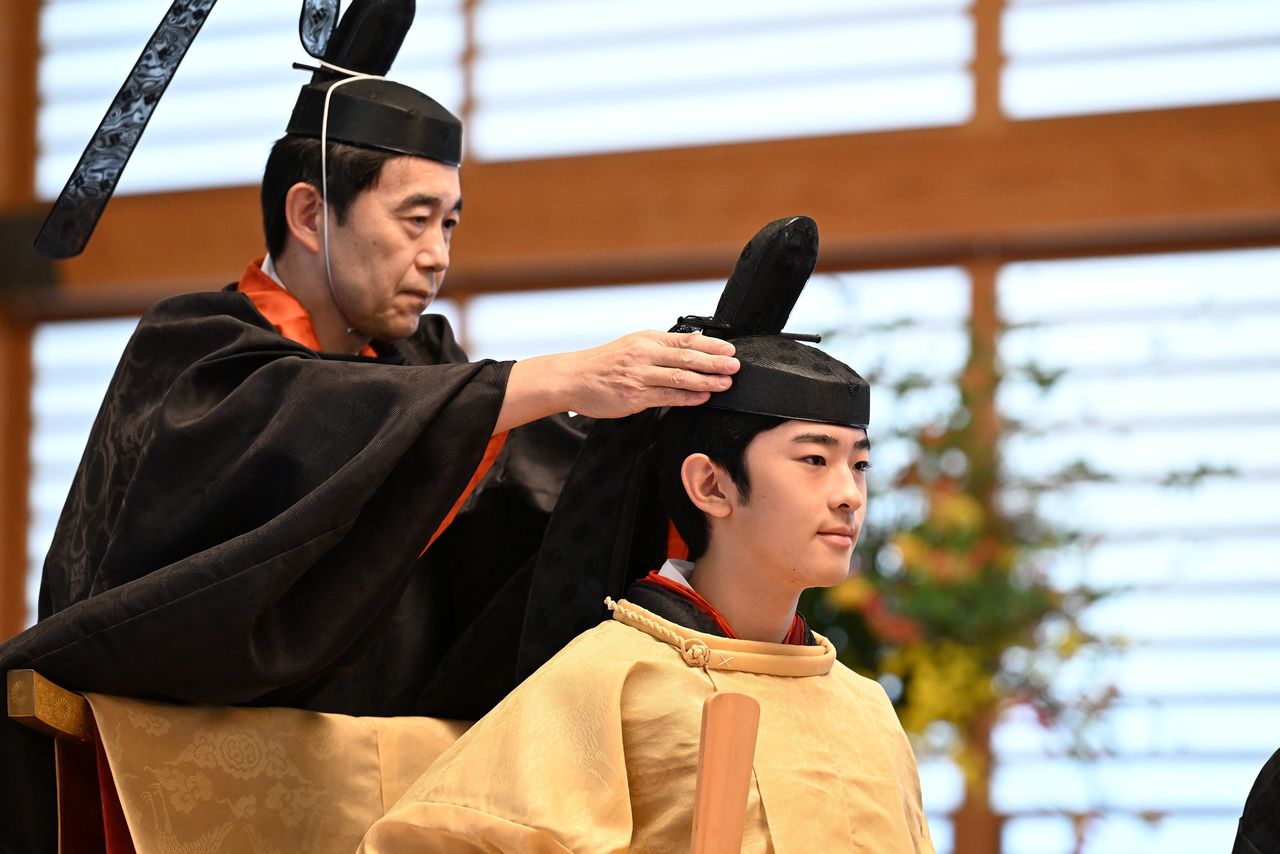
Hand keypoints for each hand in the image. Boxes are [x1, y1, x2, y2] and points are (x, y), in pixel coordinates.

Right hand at [498, 332, 738, 430]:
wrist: (573, 377)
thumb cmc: (604, 364)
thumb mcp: (632, 345)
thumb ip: (659, 348)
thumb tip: (692, 349)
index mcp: (647, 340)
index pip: (685, 340)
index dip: (711, 345)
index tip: (730, 350)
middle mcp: (644, 354)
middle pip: (687, 357)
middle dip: (715, 362)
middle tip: (735, 366)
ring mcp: (639, 376)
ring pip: (679, 377)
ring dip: (706, 380)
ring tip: (725, 383)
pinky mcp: (634, 396)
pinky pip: (666, 397)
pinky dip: (687, 397)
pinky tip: (702, 397)